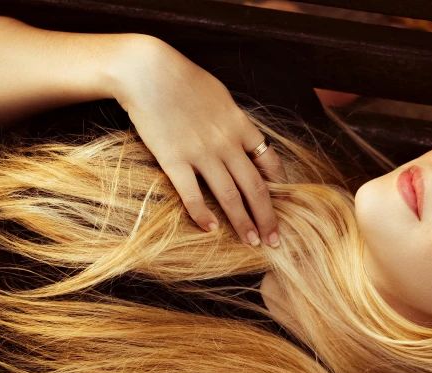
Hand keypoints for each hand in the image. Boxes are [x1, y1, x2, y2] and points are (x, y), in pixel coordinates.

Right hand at [110, 36, 286, 244]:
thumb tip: (243, 139)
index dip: (280, 188)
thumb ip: (234, 121)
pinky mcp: (174, 160)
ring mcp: (201, 154)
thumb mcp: (221, 96)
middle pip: (255, 188)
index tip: (284, 205)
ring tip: (252, 242)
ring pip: (230, 197)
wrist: (147, 71)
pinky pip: (193, 195)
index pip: (270, 163)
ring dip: (243, 223)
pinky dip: (203, 215)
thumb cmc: (184, 78)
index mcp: (241, 126)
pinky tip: (211, 229)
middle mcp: (227, 144)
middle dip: (268, 217)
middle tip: (275, 240)